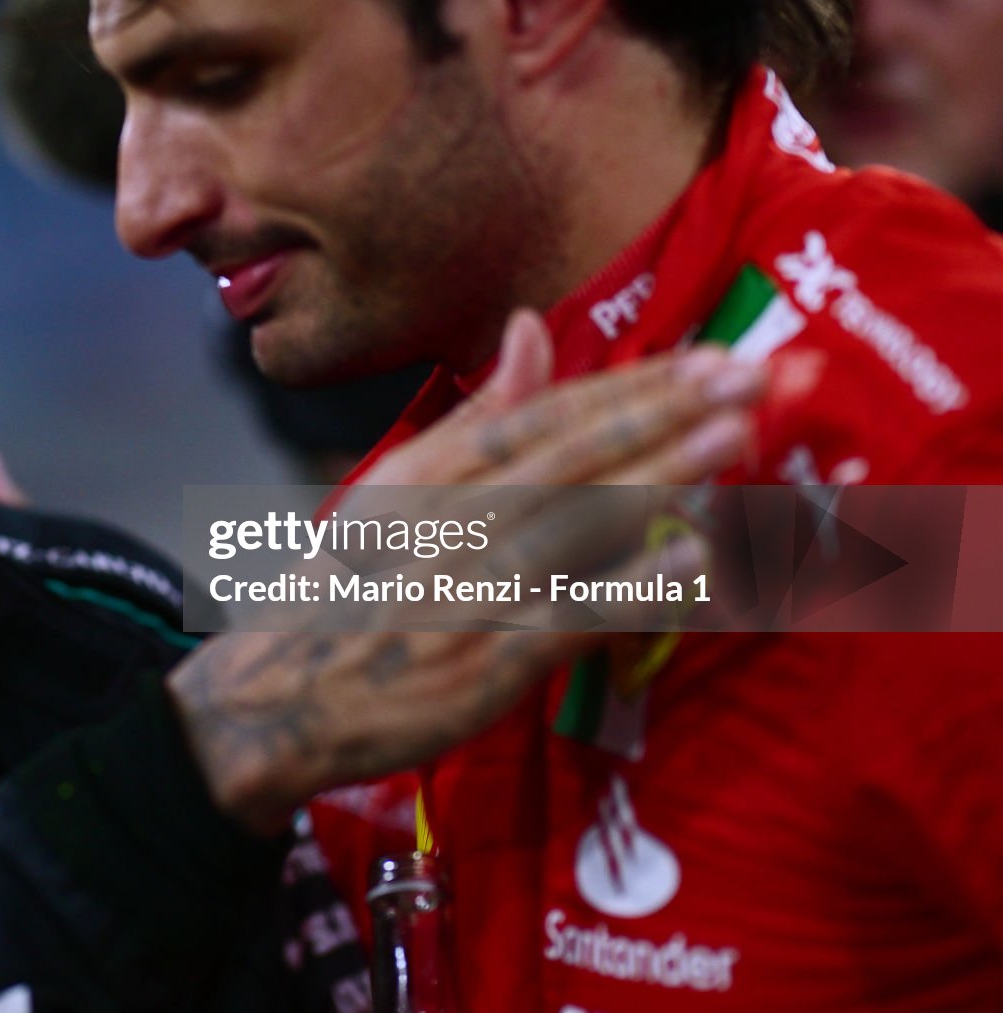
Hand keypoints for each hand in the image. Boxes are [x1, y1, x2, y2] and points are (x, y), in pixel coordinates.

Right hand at [168, 310, 766, 833]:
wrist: (276, 700)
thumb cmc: (347, 590)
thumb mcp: (395, 487)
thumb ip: (475, 414)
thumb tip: (530, 326)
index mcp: (428, 473)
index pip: (543, 415)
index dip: (631, 384)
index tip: (712, 354)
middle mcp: (449, 521)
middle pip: (569, 456)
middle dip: (664, 412)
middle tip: (751, 374)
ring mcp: (470, 590)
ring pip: (575, 525)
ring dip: (658, 480)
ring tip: (735, 439)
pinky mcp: (486, 663)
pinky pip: (568, 618)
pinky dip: (628, 590)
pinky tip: (689, 563)